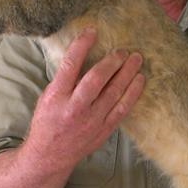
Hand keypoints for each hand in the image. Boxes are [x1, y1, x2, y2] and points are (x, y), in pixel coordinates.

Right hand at [25, 28, 144, 173]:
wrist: (49, 156)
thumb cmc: (47, 122)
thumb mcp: (47, 97)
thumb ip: (64, 79)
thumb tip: (83, 55)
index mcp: (56, 96)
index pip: (70, 65)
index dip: (82, 46)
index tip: (92, 31)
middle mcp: (74, 108)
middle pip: (97, 79)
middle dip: (112, 62)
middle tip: (122, 50)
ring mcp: (91, 121)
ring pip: (114, 93)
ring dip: (127, 73)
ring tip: (136, 59)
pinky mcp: (103, 130)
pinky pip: (122, 109)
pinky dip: (133, 93)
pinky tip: (140, 80)